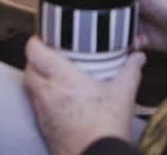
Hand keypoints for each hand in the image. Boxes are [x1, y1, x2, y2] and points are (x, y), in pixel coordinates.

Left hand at [24, 36, 144, 154]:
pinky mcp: (43, 128)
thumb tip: (138, 57)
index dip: (37, 40)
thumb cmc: (106, 128)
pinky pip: (37, 107)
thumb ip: (130, 70)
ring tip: (58, 77)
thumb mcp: (123, 94)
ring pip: (31, 89)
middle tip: (52, 56)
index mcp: (61, 78)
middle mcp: (45, 93)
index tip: (46, 37)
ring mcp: (42, 113)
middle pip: (28, 68)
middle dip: (36, 60)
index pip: (34, 51)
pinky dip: (44, 100)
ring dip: (39, 80)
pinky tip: (62, 101)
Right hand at [92, 0, 166, 52]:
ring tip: (105, 40)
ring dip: (110, 35)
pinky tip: (126, 45)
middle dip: (99, 19)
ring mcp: (135, 21)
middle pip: (106, 11)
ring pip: (113, 29)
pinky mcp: (140, 38)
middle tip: (90, 26)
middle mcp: (130, 3)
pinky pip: (125, 44)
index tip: (80, 2)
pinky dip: (124, 46)